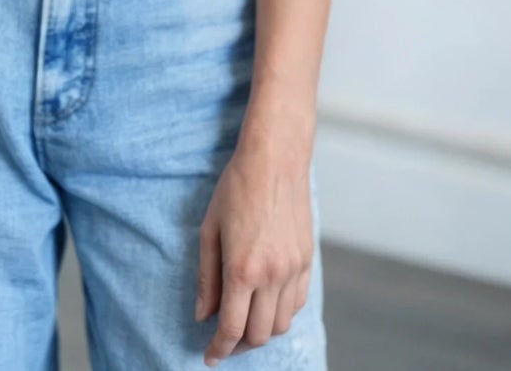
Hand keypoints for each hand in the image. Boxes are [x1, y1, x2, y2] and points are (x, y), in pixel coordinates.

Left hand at [195, 145, 313, 365]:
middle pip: (259, 334)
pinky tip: (265, 305)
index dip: (219, 348)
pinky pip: (296, 303)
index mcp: (242, 269)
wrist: (274, 159)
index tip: (210, 356)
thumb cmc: (236, 188)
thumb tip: (203, 315)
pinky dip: (280, 313)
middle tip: (224, 342)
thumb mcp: (209, 229)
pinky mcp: (307, 260)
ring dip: (261, 332)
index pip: (232, 328)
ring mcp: (293, 269)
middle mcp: (272, 275)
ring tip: (244, 324)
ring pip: (281, 324)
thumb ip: (206, 277)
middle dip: (239, 345)